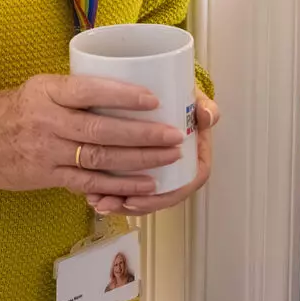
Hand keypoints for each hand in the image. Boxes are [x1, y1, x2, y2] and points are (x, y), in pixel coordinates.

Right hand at [0, 75, 186, 202]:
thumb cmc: (6, 112)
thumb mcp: (34, 88)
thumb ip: (70, 91)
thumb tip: (116, 88)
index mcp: (45, 92)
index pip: (88, 91)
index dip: (122, 95)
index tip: (153, 98)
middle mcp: (45, 122)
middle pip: (101, 130)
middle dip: (143, 134)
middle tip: (174, 134)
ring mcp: (47, 153)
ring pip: (100, 159)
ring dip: (139, 160)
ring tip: (169, 157)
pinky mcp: (47, 177)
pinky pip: (89, 183)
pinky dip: (119, 185)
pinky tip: (144, 184)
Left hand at [94, 95, 217, 216]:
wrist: (171, 96)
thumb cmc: (183, 103)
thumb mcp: (196, 101)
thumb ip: (205, 107)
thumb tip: (205, 115)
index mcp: (196, 159)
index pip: (188, 183)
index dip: (168, 193)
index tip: (148, 189)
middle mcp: (177, 172)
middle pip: (161, 198)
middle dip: (139, 204)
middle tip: (118, 202)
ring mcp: (158, 175)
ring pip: (142, 198)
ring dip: (121, 204)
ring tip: (101, 202)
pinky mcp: (139, 173)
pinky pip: (127, 192)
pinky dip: (112, 196)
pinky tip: (94, 196)